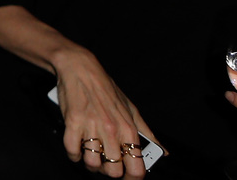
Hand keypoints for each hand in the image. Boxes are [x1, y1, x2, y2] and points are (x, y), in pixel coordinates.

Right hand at [48, 46, 160, 175]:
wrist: (80, 68)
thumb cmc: (106, 88)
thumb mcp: (131, 109)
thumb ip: (147, 132)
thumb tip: (164, 152)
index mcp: (128, 129)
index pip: (137, 168)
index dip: (132, 178)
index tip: (127, 175)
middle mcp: (111, 130)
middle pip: (113, 171)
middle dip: (109, 170)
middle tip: (105, 161)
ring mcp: (91, 127)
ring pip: (91, 163)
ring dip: (90, 162)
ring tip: (90, 153)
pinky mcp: (72, 122)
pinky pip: (72, 151)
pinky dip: (73, 154)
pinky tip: (77, 148)